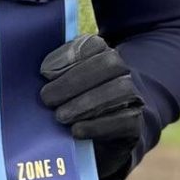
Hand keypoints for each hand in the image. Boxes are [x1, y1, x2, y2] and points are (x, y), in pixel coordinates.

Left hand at [38, 33, 145, 179]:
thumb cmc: (73, 104)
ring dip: (85, 103)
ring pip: (120, 90)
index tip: (44, 73)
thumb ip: (54, 71)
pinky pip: (125, 120)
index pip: (94, 44)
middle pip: (109, 63)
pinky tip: (76, 131)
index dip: (69, 56)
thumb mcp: (62, 84)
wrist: (104, 135)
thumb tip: (46, 71)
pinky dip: (98, 126)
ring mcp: (133, 96)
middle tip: (47, 99)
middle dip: (74, 80)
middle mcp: (122, 71)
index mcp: (102, 54)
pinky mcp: (135, 124)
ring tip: (60, 116)